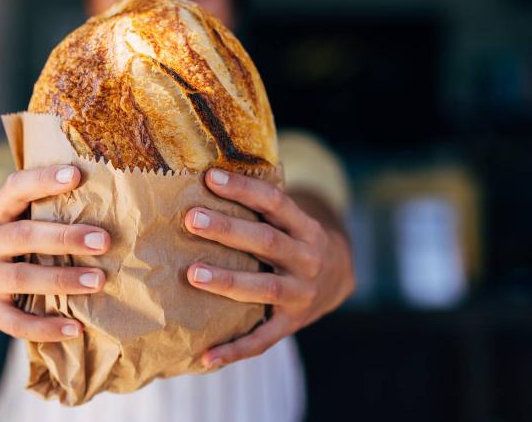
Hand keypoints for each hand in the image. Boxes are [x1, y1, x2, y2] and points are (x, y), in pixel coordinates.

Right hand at [0, 165, 110, 341]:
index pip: (15, 189)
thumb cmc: (12, 240)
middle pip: (22, 236)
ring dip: (61, 280)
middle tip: (104, 241)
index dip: (43, 180)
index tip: (76, 174)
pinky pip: (16, 322)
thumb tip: (109, 195)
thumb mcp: (18, 216)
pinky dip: (45, 327)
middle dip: (64, 238)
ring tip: (97, 281)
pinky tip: (75, 329)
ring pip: (20, 278)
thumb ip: (49, 207)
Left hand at [184, 168, 354, 367]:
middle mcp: (307, 258)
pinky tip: (205, 356)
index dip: (244, 189)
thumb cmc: (295, 240)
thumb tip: (207, 175)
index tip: (210, 178)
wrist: (340, 278)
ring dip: (227, 281)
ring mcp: (301, 293)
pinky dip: (234, 349)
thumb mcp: (291, 219)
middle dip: (228, 230)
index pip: (275, 202)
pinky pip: (263, 339)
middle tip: (191, 219)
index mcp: (306, 227)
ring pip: (263, 288)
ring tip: (192, 274)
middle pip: (266, 242)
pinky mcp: (291, 323)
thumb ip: (261, 205)